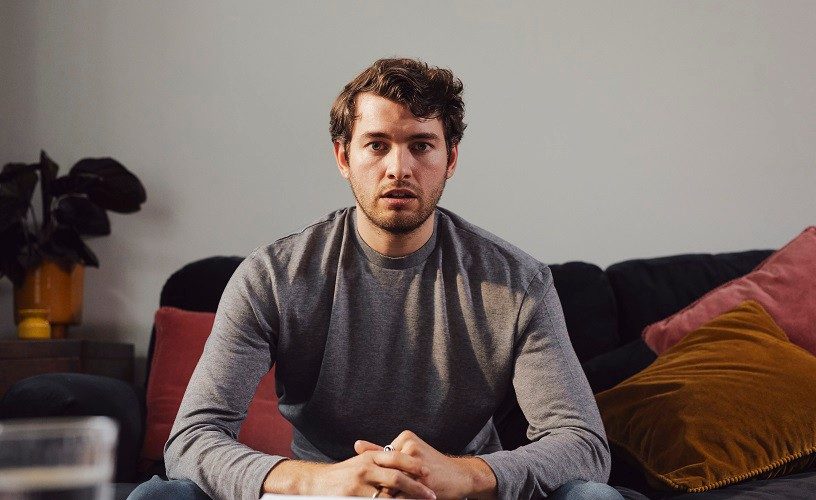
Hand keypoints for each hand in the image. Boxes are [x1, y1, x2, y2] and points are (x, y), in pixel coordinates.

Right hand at [262, 450, 435, 498]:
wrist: (314, 483)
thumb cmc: (342, 475)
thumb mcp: (360, 463)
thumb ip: (378, 462)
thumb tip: (402, 463)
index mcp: (369, 456)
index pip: (396, 458)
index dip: (414, 464)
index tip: (428, 472)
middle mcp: (365, 467)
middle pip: (397, 477)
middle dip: (416, 487)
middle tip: (432, 495)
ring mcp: (359, 484)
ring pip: (389, 495)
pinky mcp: (353, 497)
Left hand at [355, 430, 497, 499]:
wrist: (460, 476)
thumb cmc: (431, 466)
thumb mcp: (407, 453)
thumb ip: (380, 450)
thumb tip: (357, 445)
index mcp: (405, 437)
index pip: (380, 458)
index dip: (373, 474)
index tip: (364, 482)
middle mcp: (410, 447)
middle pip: (385, 470)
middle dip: (376, 484)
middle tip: (367, 493)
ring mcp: (417, 463)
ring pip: (391, 483)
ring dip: (384, 494)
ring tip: (380, 496)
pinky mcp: (423, 480)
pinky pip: (402, 494)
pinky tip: (397, 499)